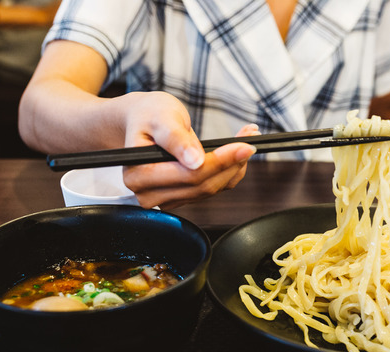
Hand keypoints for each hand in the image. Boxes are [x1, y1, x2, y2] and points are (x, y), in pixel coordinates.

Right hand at [118, 92, 257, 208]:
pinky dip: (228, 171)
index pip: (189, 175)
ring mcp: (165, 199)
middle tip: (251, 140)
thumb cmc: (149, 115)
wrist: (144, 120)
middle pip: (202, 186)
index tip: (243, 145)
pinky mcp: (181, 197)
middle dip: (231, 163)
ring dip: (234, 167)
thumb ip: (176, 140)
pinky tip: (236, 152)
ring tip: (246, 140)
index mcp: (139, 175)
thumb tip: (194, 162)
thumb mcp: (162, 118)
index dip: (219, 161)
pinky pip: (212, 188)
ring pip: (210, 189)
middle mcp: (149, 194)